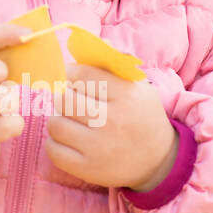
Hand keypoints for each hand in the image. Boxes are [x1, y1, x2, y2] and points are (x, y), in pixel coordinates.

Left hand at [43, 63, 177, 189]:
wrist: (158, 161)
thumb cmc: (142, 118)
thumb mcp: (138, 88)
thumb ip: (115, 65)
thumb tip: (96, 43)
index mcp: (126, 96)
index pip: (83, 75)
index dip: (72, 73)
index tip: (73, 76)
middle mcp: (112, 121)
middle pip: (65, 99)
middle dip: (64, 97)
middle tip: (71, 101)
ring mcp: (99, 147)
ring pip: (55, 124)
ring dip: (58, 120)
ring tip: (70, 121)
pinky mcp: (88, 169)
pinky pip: (53, 151)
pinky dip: (55, 144)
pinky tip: (68, 141)